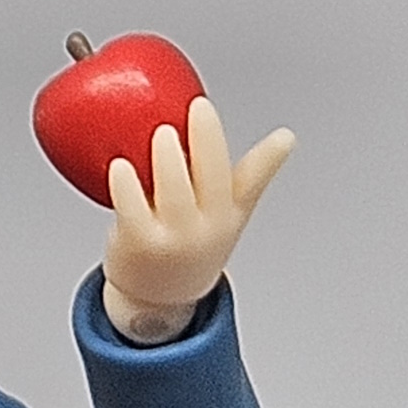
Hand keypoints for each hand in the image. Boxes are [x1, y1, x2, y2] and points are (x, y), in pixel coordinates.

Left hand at [101, 96, 293, 344]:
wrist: (159, 297)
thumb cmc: (195, 244)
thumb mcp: (231, 213)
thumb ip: (254, 173)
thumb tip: (287, 138)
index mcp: (228, 213)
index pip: (244, 175)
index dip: (242, 146)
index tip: (217, 110)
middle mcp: (204, 227)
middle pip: (209, 177)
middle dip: (204, 141)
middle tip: (193, 109)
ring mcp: (172, 238)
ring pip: (173, 192)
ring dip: (168, 159)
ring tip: (162, 132)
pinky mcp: (138, 244)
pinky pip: (132, 210)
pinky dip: (126, 186)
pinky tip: (120, 165)